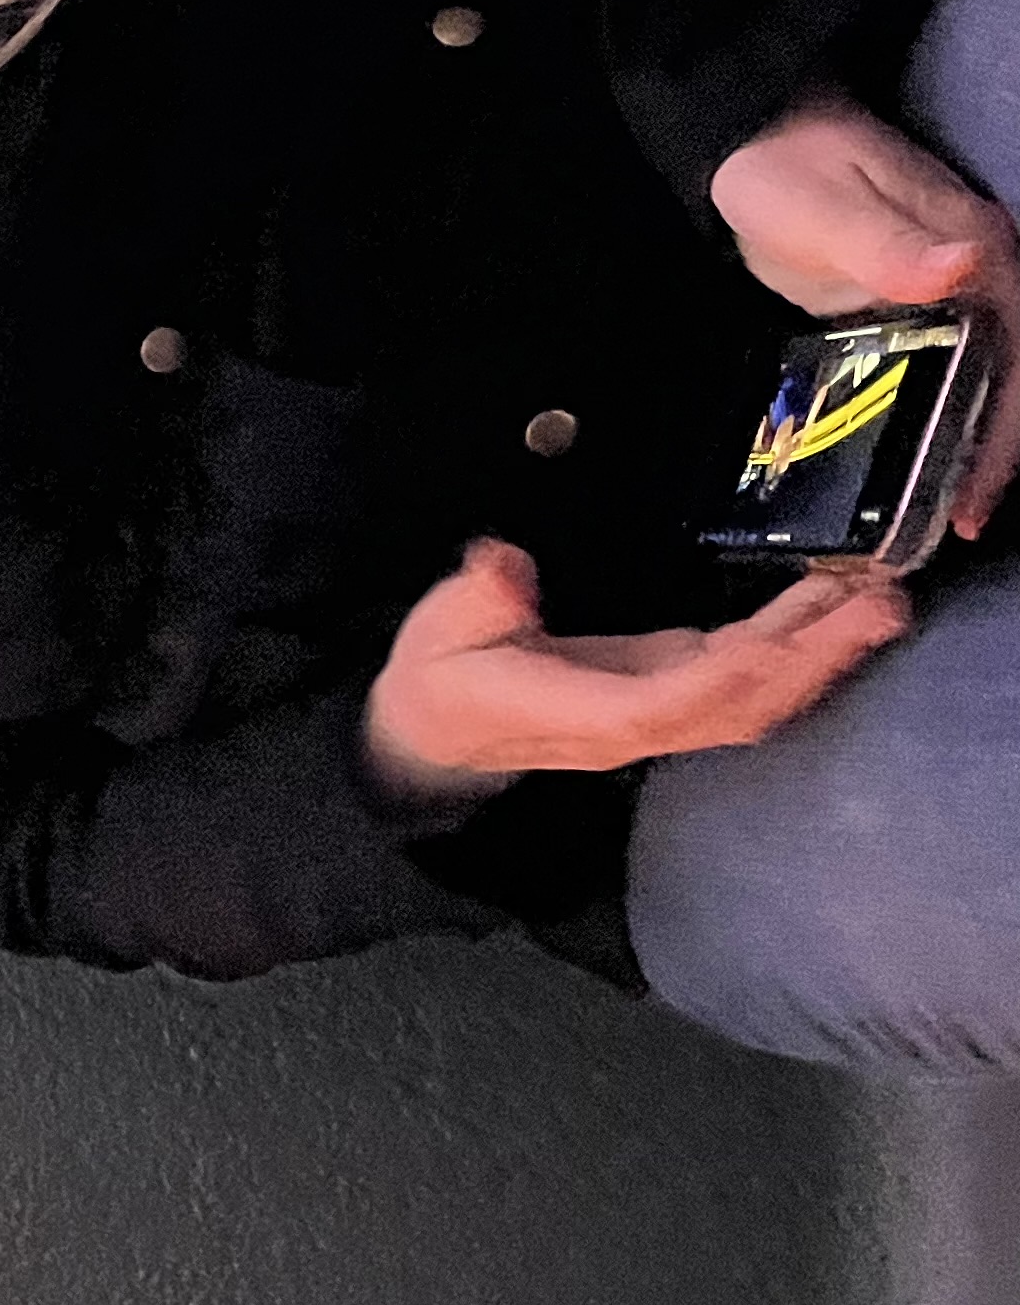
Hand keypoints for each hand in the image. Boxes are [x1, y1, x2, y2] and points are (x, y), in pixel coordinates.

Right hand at [361, 538, 909, 804]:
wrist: (430, 738)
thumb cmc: (438, 682)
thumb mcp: (438, 631)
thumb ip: (476, 599)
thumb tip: (501, 567)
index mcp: (578, 714)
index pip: (663, 703)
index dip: (720, 675)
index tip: (776, 640)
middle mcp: (632, 725)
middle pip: (737, 706)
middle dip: (808, 660)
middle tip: (873, 605)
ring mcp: (656, 715)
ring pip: (753, 699)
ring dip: (819, 654)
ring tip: (874, 601)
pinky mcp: (666, 694)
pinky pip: (745, 684)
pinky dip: (795, 651)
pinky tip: (828, 611)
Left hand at [712, 95, 1019, 537]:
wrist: (759, 138)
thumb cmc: (788, 167)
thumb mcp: (823, 204)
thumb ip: (885, 242)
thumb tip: (966, 265)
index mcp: (978, 251)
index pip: (1018, 356)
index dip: (1005, 431)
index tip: (976, 495)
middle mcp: (981, 273)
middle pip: (1011, 377)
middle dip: (993, 453)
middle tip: (957, 523)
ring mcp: (955, 290)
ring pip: (984, 378)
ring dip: (971, 442)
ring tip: (943, 513)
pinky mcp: (919, 304)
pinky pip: (947, 368)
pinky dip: (940, 416)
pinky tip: (917, 462)